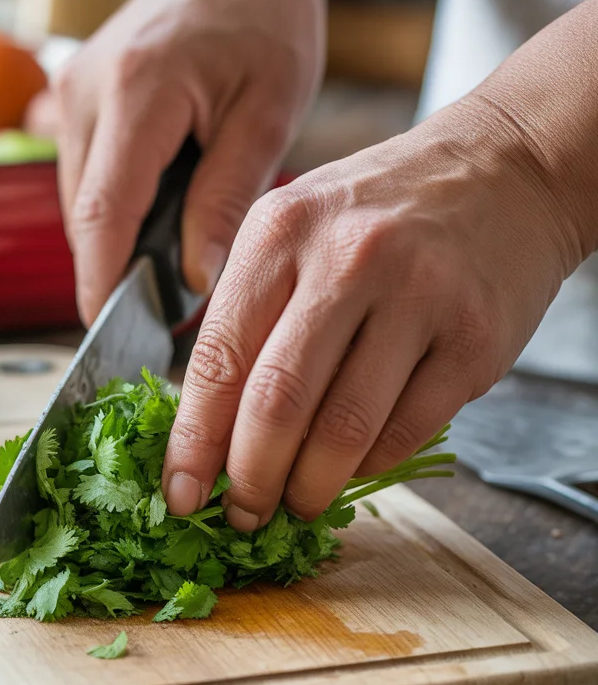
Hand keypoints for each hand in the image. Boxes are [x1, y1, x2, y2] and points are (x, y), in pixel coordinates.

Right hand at [52, 0, 327, 323]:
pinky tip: (162, 226)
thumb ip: (226, 198)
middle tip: (167, 323)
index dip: (102, 285)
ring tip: (173, 274)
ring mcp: (72, 93)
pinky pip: (88, 178)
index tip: (115, 340)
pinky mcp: (76, 99)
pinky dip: (118, 214)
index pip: (101, 214)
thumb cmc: (263, 17)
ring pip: (82, 203)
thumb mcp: (267, 112)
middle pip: (84, 217)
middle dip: (115, 275)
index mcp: (136, 91)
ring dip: (118, 245)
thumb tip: (193, 280)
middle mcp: (86, 91)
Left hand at [162, 98, 584, 527]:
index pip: (219, 358)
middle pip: (276, 403)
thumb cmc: (380, 210)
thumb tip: (205, 423)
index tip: (181, 494)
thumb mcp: (295, 226)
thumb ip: (248, 310)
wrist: (502, 170)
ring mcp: (418, 299)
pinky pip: (406, 432)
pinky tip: (353, 468)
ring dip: (310, 488)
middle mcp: (347, 260)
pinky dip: (369, 467)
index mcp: (281, 232)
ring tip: (296, 504)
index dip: (194, 442)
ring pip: (343, 431)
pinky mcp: (473, 339)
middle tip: (242, 514)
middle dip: (250, 479)